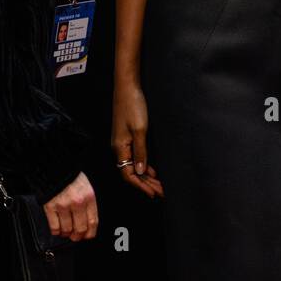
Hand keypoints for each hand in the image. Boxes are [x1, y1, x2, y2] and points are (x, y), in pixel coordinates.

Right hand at [43, 171, 97, 240]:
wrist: (55, 167)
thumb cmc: (71, 178)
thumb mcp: (86, 188)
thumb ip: (88, 204)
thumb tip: (88, 223)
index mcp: (89, 197)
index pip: (93, 221)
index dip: (90, 233)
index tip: (88, 236)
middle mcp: (77, 203)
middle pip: (80, 229)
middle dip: (78, 236)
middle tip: (75, 237)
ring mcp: (63, 205)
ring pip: (67, 230)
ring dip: (66, 234)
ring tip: (66, 231)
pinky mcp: (50, 207)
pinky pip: (54, 227)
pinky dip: (56, 231)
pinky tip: (57, 228)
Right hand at [111, 80, 163, 197]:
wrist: (127, 87)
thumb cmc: (133, 105)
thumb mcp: (140, 130)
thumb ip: (140, 152)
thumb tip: (141, 171)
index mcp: (119, 148)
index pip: (128, 174)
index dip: (141, 186)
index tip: (154, 193)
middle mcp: (119, 147)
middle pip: (131, 172)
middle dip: (146, 184)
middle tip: (161, 192)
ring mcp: (123, 142)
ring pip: (133, 165)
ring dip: (146, 176)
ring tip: (159, 185)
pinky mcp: (127, 136)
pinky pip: (134, 156)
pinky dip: (144, 165)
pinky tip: (153, 170)